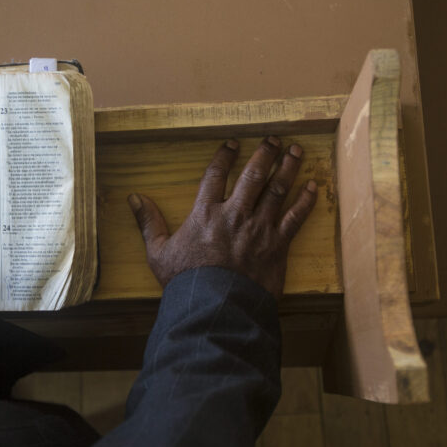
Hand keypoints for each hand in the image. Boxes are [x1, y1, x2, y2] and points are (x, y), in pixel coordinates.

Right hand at [127, 137, 317, 297]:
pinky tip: (313, 186)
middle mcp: (234, 214)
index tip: (234, 143)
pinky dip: (306, 200)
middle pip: (253, 175)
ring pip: (277, 189)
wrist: (215, 307)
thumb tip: (133, 198)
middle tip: (274, 139)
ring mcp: (258, 228)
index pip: (216, 175)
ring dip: (288, 167)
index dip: (225, 156)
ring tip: (297, 151)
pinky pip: (295, 217)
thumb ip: (148, 222)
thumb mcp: (158, 252)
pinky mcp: (277, 245)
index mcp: (205, 213)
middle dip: (265, 153)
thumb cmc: (186, 282)